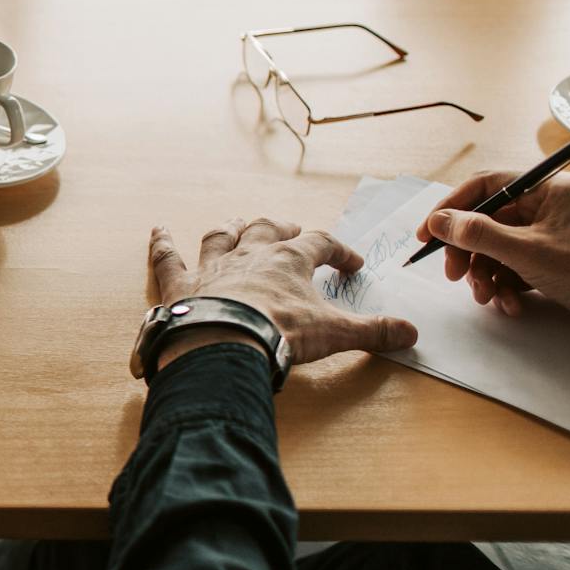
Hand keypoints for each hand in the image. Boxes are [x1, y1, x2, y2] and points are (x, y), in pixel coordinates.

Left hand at [148, 218, 417, 368]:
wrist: (223, 345)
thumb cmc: (279, 334)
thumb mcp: (335, 334)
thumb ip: (374, 332)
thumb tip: (411, 335)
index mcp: (289, 260)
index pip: (321, 244)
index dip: (339, 252)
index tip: (352, 264)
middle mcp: (249, 254)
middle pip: (269, 229)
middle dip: (283, 229)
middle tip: (292, 232)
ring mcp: (212, 267)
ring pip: (221, 237)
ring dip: (231, 229)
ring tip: (237, 224)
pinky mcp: (180, 285)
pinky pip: (168, 258)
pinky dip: (162, 244)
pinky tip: (157, 231)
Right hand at [415, 171, 569, 324]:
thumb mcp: (528, 252)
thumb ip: (478, 234)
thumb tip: (438, 220)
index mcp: (550, 189)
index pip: (487, 186)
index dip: (451, 208)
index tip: (427, 233)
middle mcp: (551, 207)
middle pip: (489, 221)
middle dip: (469, 252)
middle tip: (454, 275)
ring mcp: (554, 235)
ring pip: (499, 248)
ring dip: (486, 276)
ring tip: (488, 298)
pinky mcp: (556, 261)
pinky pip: (516, 266)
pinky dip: (507, 286)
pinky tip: (511, 304)